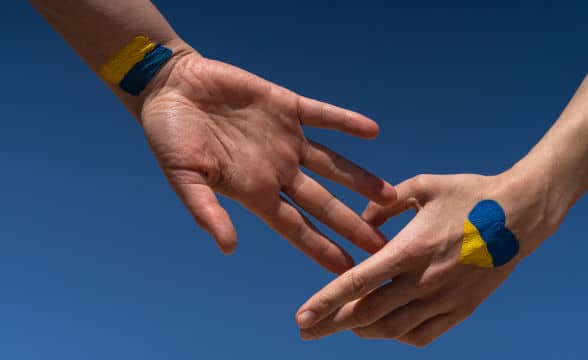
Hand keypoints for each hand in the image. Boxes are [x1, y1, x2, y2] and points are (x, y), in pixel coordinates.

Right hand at [140, 44, 395, 273]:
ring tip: (391, 195)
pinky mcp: (286, 106)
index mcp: (254, 191)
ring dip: (360, 179)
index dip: (322, 248)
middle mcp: (277, 169)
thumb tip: (228, 248)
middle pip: (323, 202)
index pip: (296, 227)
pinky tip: (372, 130)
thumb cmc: (170, 137)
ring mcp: (285, 139)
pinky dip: (345, 121)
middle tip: (383, 247)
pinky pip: (322, 115)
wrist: (173, 89)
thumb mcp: (183, 177)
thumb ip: (205, 210)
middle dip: (352, 224)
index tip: (349, 271)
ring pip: (332, 164)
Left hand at [295, 170, 565, 345]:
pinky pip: (423, 335)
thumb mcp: (423, 185)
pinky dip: (398, 336)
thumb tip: (361, 222)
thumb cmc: (469, 194)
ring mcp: (446, 299)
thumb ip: (385, 203)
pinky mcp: (463, 309)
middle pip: (369, 314)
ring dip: (363, 330)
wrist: (522, 213)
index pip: (359, 282)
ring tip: (342, 325)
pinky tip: (385, 328)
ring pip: (394, 329)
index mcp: (412, 248)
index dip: (326, 302)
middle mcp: (426, 280)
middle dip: (332, 325)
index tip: (302, 318)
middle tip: (307, 331)